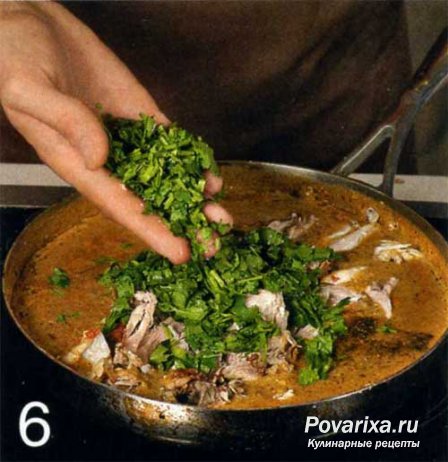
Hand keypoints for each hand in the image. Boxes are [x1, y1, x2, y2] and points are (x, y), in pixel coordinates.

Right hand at [0, 2, 231, 263]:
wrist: (29, 23)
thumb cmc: (15, 57)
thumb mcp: (28, 88)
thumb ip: (64, 121)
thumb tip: (101, 157)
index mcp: (76, 162)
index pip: (120, 206)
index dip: (152, 230)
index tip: (181, 252)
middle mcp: (106, 157)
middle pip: (150, 199)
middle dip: (182, 223)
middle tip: (214, 245)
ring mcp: (126, 136)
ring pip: (165, 174)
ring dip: (194, 197)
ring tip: (221, 217)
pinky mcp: (138, 112)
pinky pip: (169, 141)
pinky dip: (190, 159)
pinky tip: (209, 176)